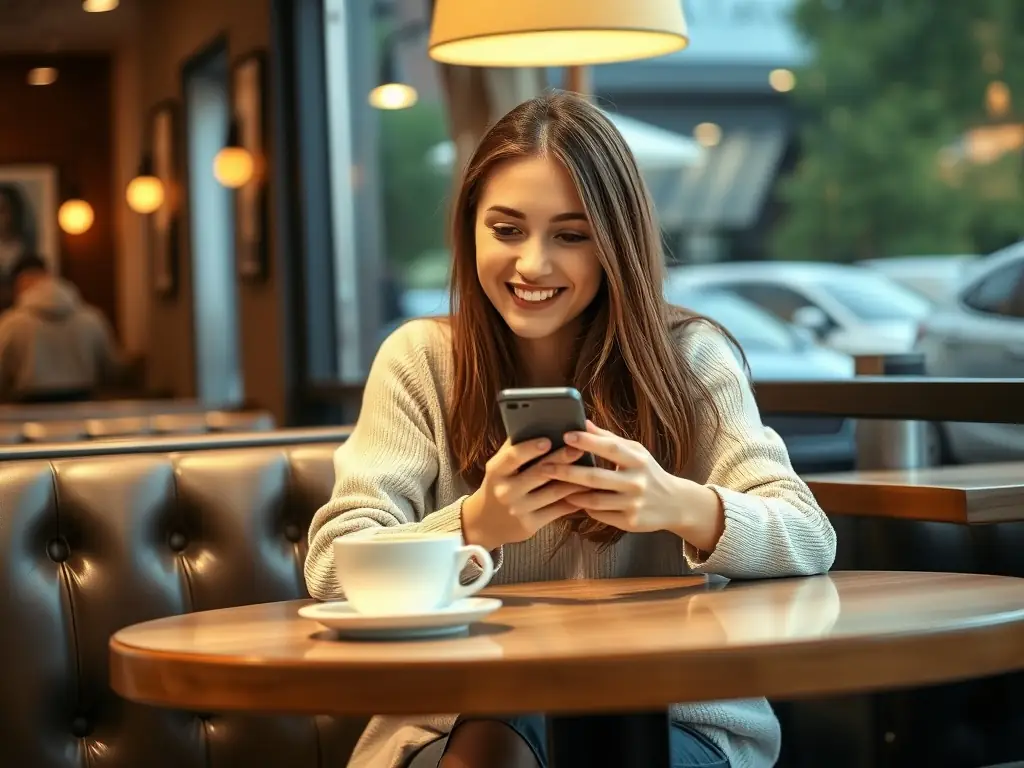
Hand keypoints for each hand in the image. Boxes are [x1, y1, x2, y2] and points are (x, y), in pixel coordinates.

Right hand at [461, 438, 586, 551]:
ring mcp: (518, 509)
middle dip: (562, 459)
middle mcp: (505, 491)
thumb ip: (515, 449)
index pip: (512, 456)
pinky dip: (574, 499)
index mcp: (496, 471)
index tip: (549, 439)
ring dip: (575, 479)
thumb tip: (540, 424)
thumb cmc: (499, 485)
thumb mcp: (499, 467)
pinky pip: (558, 510)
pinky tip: (586, 489)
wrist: (486, 522)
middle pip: (539, 473)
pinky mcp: (530, 525)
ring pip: (554, 492)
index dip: (531, 448)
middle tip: (579, 449)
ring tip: (592, 467)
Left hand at [542, 422, 723, 549]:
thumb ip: (608, 438)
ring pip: (594, 500)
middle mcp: (636, 482)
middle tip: (545, 466)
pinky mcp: (630, 522)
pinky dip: (584, 507)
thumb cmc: (648, 472)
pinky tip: (572, 501)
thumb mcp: (635, 452)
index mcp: (638, 460)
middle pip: (595, 478)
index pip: (610, 448)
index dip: (588, 442)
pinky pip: (599, 514)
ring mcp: (633, 504)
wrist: (675, 504)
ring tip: (553, 486)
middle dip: (567, 472)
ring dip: (571, 493)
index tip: (566, 435)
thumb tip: (582, 422)